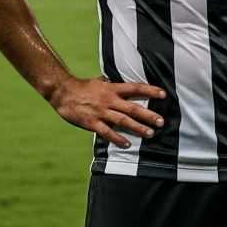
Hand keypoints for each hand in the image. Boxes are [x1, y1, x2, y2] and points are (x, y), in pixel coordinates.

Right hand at [47, 76, 166, 148]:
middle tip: (161, 122)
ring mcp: (101, 112)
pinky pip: (107, 132)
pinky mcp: (92, 122)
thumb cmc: (83, 87)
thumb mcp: (101, 82)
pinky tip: (127, 144)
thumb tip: (125, 84)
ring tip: (150, 134)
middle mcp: (109, 100)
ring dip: (137, 128)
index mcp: (113, 89)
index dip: (150, 90)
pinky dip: (117, 139)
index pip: (136, 88)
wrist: (62, 92)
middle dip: (148, 115)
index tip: (164, 95)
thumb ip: (113, 84)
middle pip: (133, 108)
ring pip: (123, 121)